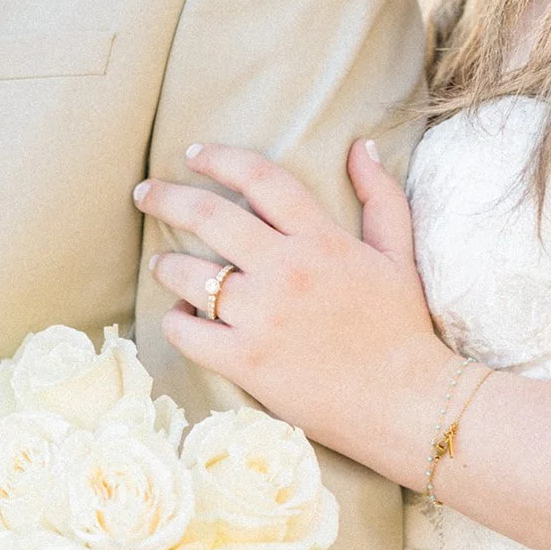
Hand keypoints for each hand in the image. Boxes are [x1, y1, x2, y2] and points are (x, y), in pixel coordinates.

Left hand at [133, 140, 455, 488]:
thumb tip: (359, 147)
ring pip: (191, 275)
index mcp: (321, 239)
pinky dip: (176, 323)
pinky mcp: (246, 362)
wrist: (406, 402)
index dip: (221, 158)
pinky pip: (188, 333)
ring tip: (162, 264)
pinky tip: (181, 319)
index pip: (260, 179)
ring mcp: (262, 317)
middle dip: (167, 198)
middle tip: (144, 194)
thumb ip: (380, 197)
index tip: (193, 154)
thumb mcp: (398, 255)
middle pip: (210, 216)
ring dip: (168, 265)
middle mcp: (286, 270)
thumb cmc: (403, 330)